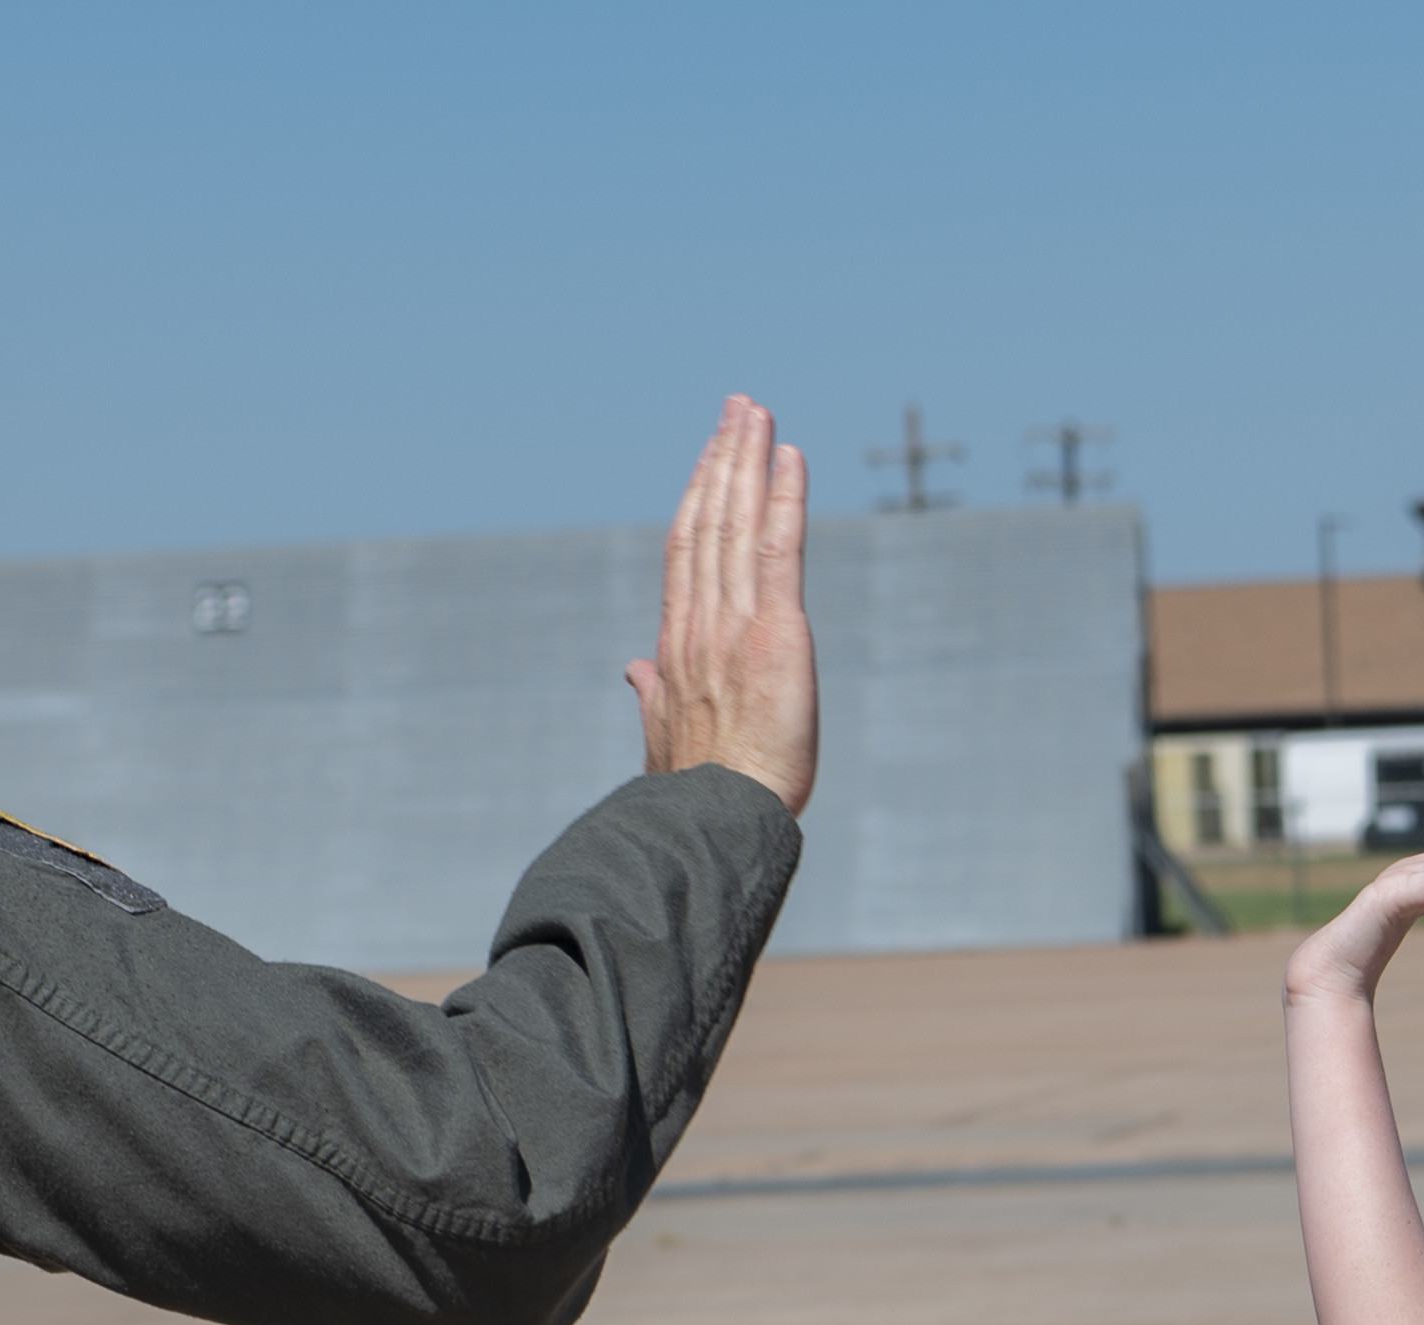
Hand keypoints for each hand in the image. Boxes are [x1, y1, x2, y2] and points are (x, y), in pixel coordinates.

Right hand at [627, 398, 814, 815]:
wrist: (712, 819)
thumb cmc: (696, 789)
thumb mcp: (663, 731)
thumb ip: (650, 691)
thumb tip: (633, 668)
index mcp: (677, 643)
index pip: (687, 552)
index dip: (699, 497)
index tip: (712, 456)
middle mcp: (700, 623)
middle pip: (709, 522)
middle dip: (723, 459)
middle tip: (739, 407)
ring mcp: (733, 624)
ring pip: (737, 524)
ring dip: (748, 462)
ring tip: (757, 413)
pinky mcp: (775, 632)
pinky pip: (778, 551)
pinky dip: (784, 500)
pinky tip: (790, 457)